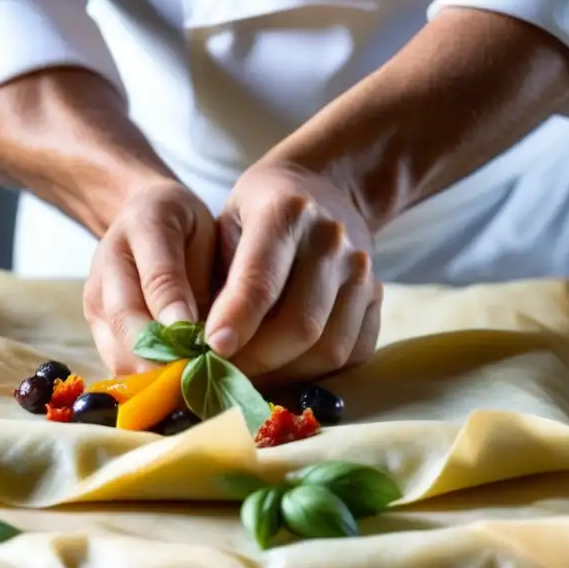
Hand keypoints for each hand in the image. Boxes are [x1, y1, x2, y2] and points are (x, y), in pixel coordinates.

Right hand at [84, 179, 215, 374]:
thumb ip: (202, 281)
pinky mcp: (95, 324)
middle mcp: (108, 261)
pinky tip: (172, 391)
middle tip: (199, 383)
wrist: (142, 215)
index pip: (159, 277)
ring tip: (189, 393)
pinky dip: (143, 381)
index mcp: (144, 224)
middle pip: (127, 321)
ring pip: (116, 349)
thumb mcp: (207, 236)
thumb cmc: (188, 228)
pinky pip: (116, 361)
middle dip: (164, 359)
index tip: (202, 344)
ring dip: (152, 377)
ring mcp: (95, 295)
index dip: (179, 315)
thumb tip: (209, 340)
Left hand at [204, 162, 382, 382]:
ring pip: (330, 347)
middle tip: (223, 377)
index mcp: (285, 213)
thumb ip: (214, 279)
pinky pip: (355, 353)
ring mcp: (361, 270)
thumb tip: (189, 344)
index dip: (237, 320)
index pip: (261, 280)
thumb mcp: (224, 224)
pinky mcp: (378, 296)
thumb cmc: (257, 212)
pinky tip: (287, 370)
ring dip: (287, 375)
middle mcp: (331, 241)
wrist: (326, 188)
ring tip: (251, 379)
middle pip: (301, 324)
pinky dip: (320, 374)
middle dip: (258, 361)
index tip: (211, 350)